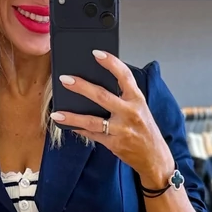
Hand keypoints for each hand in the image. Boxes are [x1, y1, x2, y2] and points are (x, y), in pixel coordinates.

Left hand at [52, 51, 173, 187]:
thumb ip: (124, 96)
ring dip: (73, 117)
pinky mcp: (114, 144)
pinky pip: (93, 135)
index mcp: (137, 100)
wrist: (155, 158)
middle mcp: (130, 113)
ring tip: (57, 113)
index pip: (124, 76)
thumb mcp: (140, 109)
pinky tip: (68, 125)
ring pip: (93, 121)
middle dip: (82, 87)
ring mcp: (121, 130)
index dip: (111, 63)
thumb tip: (98, 84)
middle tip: (65, 79)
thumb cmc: (145, 130)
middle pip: (102, 97)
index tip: (96, 53)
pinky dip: (79, 129)